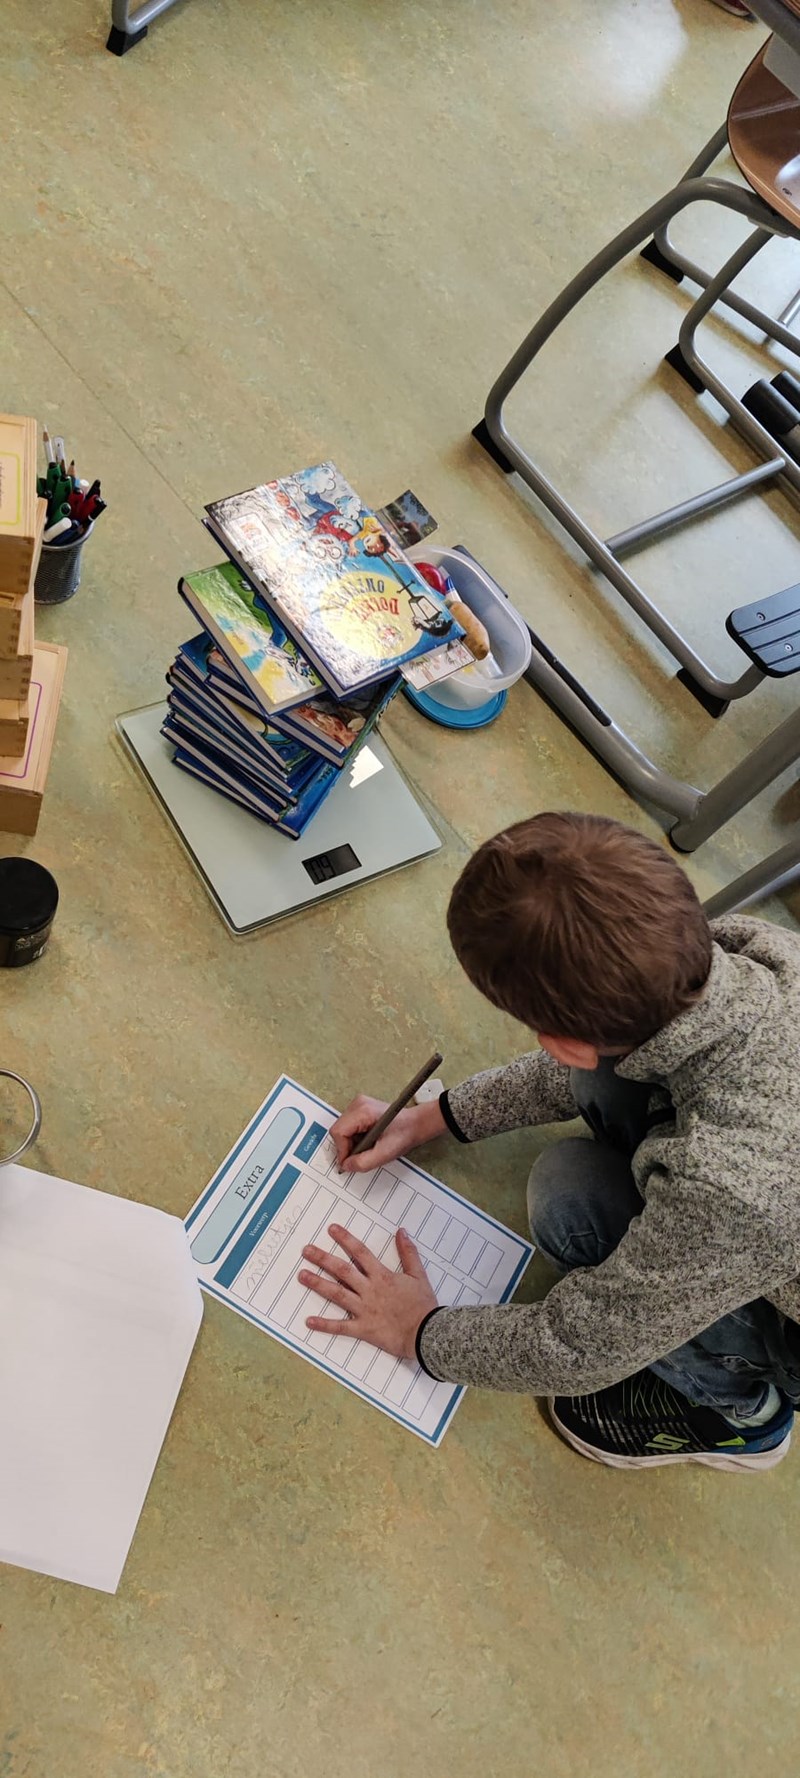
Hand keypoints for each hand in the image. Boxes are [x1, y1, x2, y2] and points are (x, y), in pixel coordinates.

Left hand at [298, 1224, 437, 1358]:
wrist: (427, 1333)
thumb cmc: (423, 1305)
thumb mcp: (419, 1275)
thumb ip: (408, 1253)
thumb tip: (401, 1232)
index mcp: (382, 1276)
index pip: (360, 1253)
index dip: (345, 1239)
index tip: (331, 1229)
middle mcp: (369, 1290)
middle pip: (342, 1270)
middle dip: (323, 1258)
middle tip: (306, 1250)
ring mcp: (364, 1309)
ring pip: (337, 1294)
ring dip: (318, 1284)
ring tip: (301, 1275)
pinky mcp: (363, 1329)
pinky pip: (340, 1327)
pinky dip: (324, 1325)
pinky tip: (308, 1321)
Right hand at [331, 1093, 445, 1173]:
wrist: (415, 1125)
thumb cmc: (404, 1135)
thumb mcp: (385, 1153)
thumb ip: (363, 1162)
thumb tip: (346, 1166)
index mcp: (363, 1111)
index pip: (338, 1132)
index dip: (342, 1151)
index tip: (350, 1162)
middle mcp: (358, 1104)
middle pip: (339, 1130)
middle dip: (347, 1147)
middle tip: (362, 1155)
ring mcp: (358, 1105)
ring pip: (342, 1130)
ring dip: (351, 1143)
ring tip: (368, 1147)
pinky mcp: (360, 1109)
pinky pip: (348, 1127)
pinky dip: (354, 1138)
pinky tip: (368, 1141)